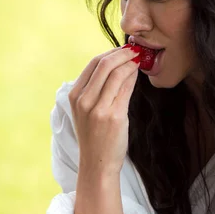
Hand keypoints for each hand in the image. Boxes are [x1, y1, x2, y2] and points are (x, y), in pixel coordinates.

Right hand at [69, 45, 140, 176]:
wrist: (97, 165)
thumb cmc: (95, 137)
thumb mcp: (88, 111)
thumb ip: (98, 90)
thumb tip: (118, 66)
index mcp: (74, 96)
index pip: (93, 64)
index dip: (110, 53)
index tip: (124, 49)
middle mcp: (84, 100)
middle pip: (104, 65)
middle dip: (122, 53)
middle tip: (136, 49)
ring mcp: (98, 108)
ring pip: (116, 74)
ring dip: (130, 63)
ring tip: (140, 59)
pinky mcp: (113, 117)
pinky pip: (125, 89)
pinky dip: (133, 77)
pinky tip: (138, 73)